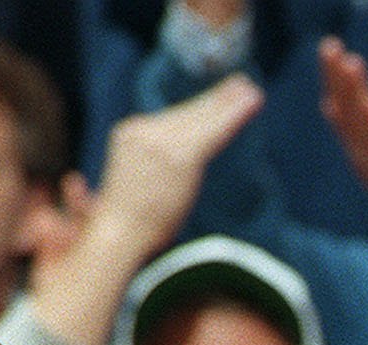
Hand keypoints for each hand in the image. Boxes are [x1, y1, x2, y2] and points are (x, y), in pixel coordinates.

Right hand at [85, 75, 260, 266]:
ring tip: (252, 93)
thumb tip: (173, 171)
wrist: (116, 234)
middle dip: (218, 100)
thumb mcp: (131, 185)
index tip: (220, 99)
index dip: (199, 108)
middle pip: (189, 113)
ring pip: (204, 119)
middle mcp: (146, 130)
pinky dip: (233, 116)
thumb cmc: (121, 225)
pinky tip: (250, 104)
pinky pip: (213, 133)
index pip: (172, 119)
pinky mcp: (180, 156)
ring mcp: (163, 141)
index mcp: (131, 134)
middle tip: (243, 87)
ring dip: (230, 105)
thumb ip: (151, 167)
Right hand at [319, 38, 367, 245]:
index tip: (330, 48)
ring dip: (354, 95)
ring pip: (361, 126)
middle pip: (347, 110)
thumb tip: (330, 104)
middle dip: (338, 79)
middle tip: (331, 45)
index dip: (333, 78)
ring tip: (351, 63)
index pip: (343, 104)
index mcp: (360, 142)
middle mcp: (363, 152)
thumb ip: (359, 126)